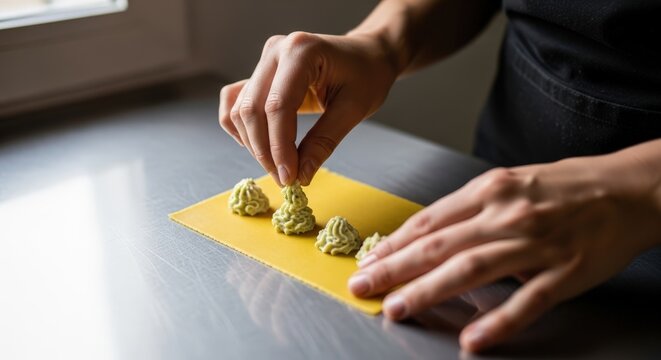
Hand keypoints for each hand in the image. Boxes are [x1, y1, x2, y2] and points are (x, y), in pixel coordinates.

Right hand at [219, 31, 396, 185]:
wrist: (366, 55)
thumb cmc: (367, 76)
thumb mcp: (354, 109)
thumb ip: (324, 141)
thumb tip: (301, 175)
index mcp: (301, 51)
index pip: (278, 106)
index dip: (279, 147)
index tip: (289, 177)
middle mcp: (275, 51)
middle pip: (252, 110)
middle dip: (265, 151)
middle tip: (286, 179)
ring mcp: (264, 60)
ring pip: (239, 110)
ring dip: (254, 145)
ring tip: (279, 166)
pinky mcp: (259, 73)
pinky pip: (234, 102)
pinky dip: (241, 128)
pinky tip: (261, 146)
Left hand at [349, 156, 660, 351]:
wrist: (626, 189)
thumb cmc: (564, 186)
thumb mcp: (509, 182)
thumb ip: (468, 208)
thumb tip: (426, 234)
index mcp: (490, 190)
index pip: (429, 221)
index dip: (394, 244)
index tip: (369, 260)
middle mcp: (507, 215)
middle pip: (439, 246)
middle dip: (394, 268)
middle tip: (363, 287)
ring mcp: (536, 244)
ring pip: (471, 270)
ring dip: (429, 291)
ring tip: (398, 308)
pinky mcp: (564, 273)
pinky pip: (526, 301)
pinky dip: (497, 321)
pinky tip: (472, 339)